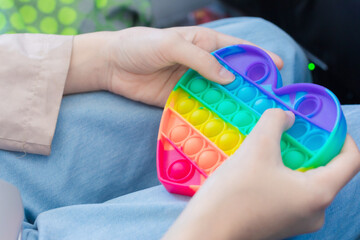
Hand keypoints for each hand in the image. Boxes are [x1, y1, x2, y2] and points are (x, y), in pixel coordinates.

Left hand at [64, 27, 282, 106]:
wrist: (111, 65)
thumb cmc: (140, 45)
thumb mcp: (172, 44)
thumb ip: (201, 60)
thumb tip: (229, 77)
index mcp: (203, 43)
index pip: (237, 49)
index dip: (257, 57)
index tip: (276, 68)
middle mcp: (201, 64)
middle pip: (231, 75)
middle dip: (248, 86)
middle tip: (265, 101)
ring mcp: (191, 83)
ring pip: (217, 94)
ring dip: (230, 104)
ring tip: (248, 116)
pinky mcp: (179, 99)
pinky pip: (199, 107)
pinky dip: (210, 115)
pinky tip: (221, 124)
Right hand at [163, 109, 359, 239]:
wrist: (207, 229)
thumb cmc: (234, 195)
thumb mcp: (256, 147)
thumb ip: (275, 122)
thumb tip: (285, 117)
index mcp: (319, 193)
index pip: (350, 160)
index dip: (340, 137)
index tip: (324, 125)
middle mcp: (314, 211)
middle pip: (325, 170)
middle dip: (307, 146)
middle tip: (288, 131)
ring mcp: (297, 219)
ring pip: (305, 180)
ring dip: (290, 159)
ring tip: (268, 147)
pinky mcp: (281, 221)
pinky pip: (290, 192)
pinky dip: (280, 174)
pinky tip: (258, 167)